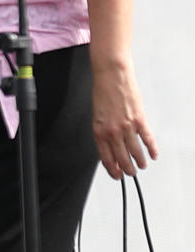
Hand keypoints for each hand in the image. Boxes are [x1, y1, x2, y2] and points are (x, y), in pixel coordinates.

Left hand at [92, 62, 158, 179]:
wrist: (112, 76)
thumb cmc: (103, 93)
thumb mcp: (97, 116)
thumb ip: (104, 133)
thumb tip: (112, 148)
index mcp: (99, 131)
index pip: (106, 158)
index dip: (112, 170)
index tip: (117, 175)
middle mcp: (112, 131)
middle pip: (122, 158)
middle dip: (127, 169)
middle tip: (131, 173)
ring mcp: (126, 126)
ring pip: (135, 152)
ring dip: (140, 162)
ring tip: (142, 165)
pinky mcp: (139, 120)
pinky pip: (147, 139)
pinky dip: (152, 149)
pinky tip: (153, 155)